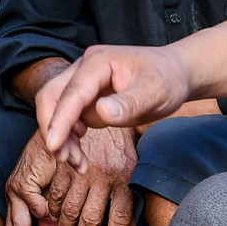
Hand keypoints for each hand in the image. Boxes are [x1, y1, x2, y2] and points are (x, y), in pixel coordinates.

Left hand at [1, 131, 59, 225]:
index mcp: (21, 203)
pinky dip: (38, 207)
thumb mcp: (56, 193)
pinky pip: (30, 196)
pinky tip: (45, 216)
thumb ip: (52, 215)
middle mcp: (14, 197)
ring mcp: (17, 188)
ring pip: (19, 220)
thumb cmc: (58, 163)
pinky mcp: (24, 175)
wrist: (56, 134)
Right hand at [36, 44, 191, 163]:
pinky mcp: (87, 98)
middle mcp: (84, 69)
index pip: (72, 92)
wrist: (175, 74)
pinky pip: (69, 118)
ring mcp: (84, 83)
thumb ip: (129, 103)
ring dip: (61, 137)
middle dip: (54, 129)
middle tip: (65, 159)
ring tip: (77, 163)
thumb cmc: (167, 78)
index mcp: (98, 61)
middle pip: (51, 96)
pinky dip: (69, 138)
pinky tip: (80, 155)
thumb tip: (102, 112)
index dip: (60, 120)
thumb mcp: (155, 91)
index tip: (54, 146)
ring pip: (57, 109)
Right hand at [39, 125, 137, 225]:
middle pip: (91, 219)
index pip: (120, 219)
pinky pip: (57, 192)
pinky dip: (53, 208)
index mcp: (125, 176)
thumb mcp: (137, 161)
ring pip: (71, 210)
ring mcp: (83, 168)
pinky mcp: (67, 160)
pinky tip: (53, 215)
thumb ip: (131, 191)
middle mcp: (104, 174)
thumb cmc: (125, 133)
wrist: (109, 94)